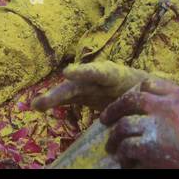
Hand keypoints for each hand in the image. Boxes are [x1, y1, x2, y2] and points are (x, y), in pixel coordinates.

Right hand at [33, 61, 149, 112]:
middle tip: (40, 101)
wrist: (141, 89)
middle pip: (76, 85)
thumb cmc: (143, 88)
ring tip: (35, 104)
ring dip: (53, 99)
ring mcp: (89, 85)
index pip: (99, 72)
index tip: (67, 73)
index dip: (83, 72)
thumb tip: (134, 102)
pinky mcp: (84, 94)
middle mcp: (96, 78)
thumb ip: (137, 94)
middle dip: (59, 94)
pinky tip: (39, 106)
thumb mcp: (143, 90)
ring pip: (69, 92)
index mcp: (114, 74)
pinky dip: (55, 102)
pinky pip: (69, 98)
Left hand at [100, 75, 178, 167]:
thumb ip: (173, 104)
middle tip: (104, 119)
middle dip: (113, 109)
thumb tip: (144, 99)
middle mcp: (166, 106)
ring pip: (123, 126)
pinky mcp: (150, 148)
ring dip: (115, 139)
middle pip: (131, 99)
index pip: (148, 84)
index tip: (126, 101)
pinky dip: (123, 157)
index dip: (133, 92)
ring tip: (112, 147)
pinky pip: (126, 148)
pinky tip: (126, 162)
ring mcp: (156, 126)